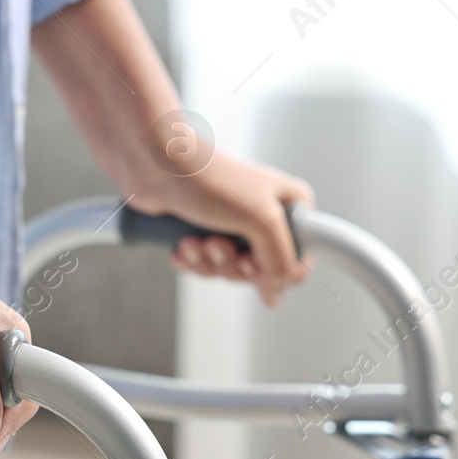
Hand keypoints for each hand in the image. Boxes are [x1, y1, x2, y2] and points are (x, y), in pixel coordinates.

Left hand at [129, 154, 313, 307]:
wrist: (157, 166)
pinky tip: (183, 244)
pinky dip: (191, 261)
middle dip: (233, 264)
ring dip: (209, 261)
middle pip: (259, 271)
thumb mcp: (261, 219)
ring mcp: (231, 227)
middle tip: (218, 244)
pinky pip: (203, 267)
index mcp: (288, 208)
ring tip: (197, 240)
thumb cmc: (209, 179)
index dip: (280, 271)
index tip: (257, 264)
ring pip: (228, 270)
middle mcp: (262, 218)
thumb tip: (276, 293)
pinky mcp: (202, 234)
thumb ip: (279, 260)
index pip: (300, 257)